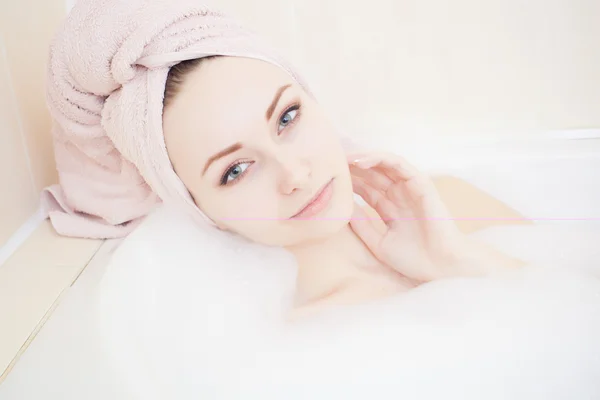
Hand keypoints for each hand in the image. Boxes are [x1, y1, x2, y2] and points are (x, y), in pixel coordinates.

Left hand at [347, 151, 517, 281]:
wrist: (441, 267)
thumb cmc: (415, 259)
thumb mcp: (379, 242)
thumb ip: (363, 225)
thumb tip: (343, 209)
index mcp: (390, 207)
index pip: (366, 186)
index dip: (348, 179)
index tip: (327, 174)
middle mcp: (399, 194)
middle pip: (372, 173)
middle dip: (352, 165)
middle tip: (330, 158)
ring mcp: (410, 188)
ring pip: (384, 164)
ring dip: (363, 158)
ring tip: (343, 157)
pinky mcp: (421, 184)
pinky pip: (400, 165)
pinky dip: (381, 159)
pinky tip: (362, 161)